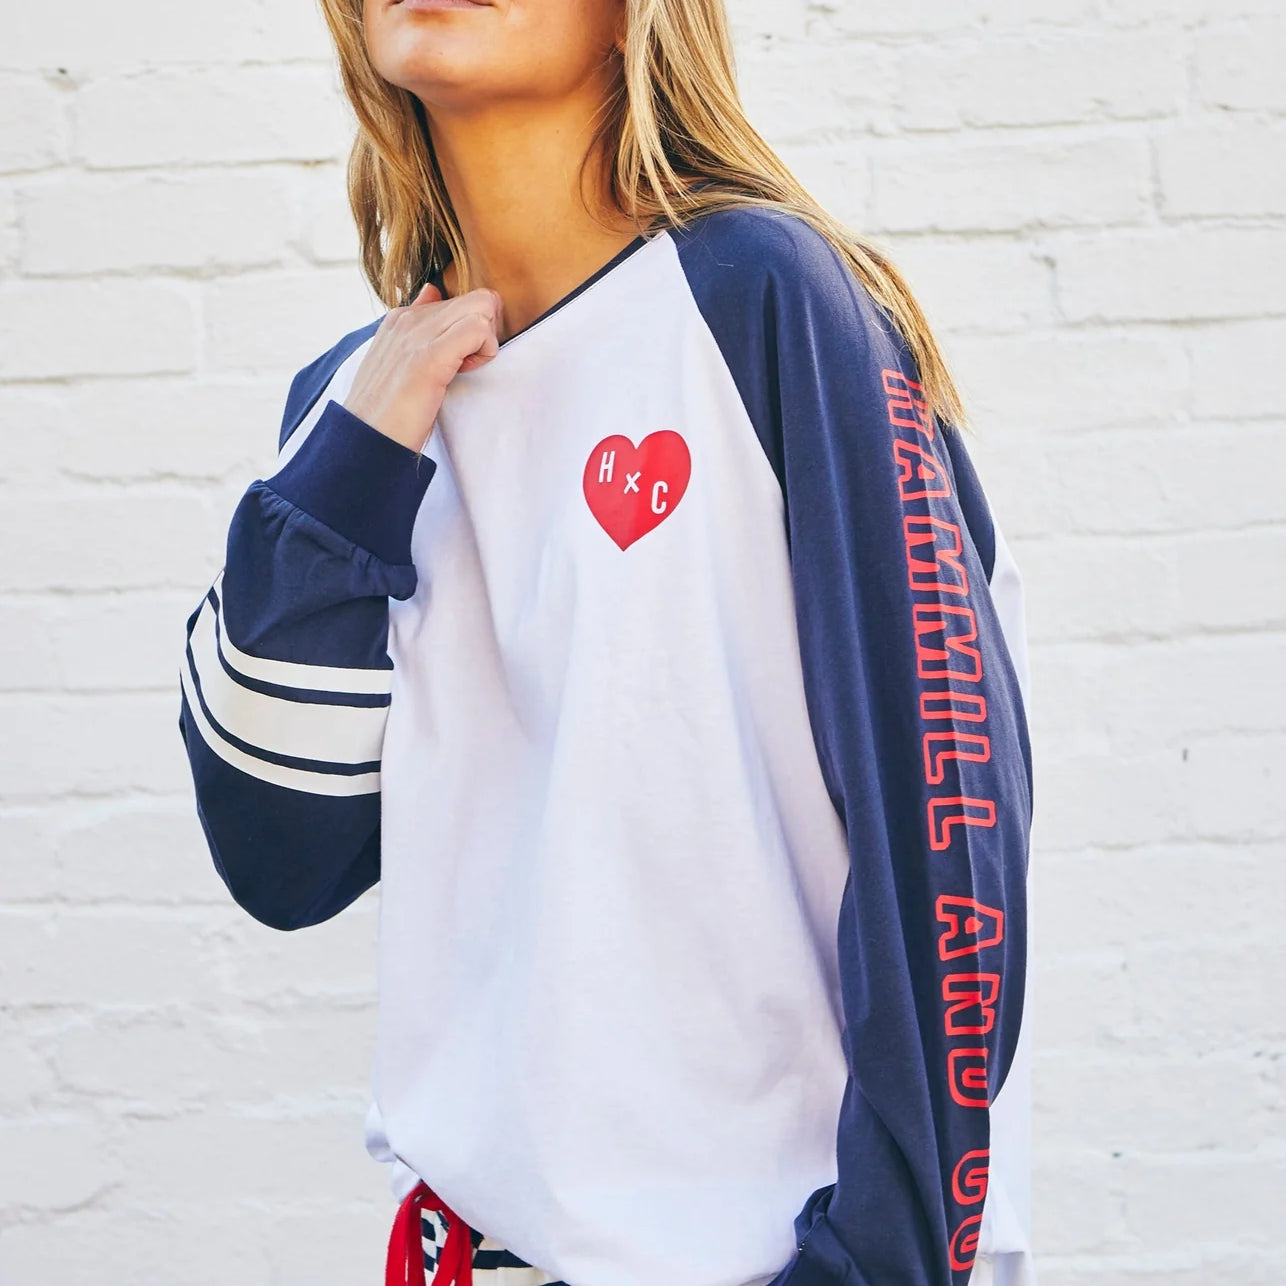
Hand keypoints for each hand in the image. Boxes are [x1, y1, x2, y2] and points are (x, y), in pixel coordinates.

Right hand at [343, 281, 502, 452]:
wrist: (366, 440)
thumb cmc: (387, 411)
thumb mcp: (398, 360)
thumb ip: (418, 327)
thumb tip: (432, 292)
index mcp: (402, 319)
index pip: (460, 300)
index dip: (471, 330)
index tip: (460, 360)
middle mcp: (409, 318)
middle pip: (478, 298)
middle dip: (489, 332)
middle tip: (471, 363)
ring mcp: (418, 333)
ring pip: (483, 306)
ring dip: (487, 341)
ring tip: (466, 369)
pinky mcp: (431, 355)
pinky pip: (478, 328)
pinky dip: (485, 351)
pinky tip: (465, 372)